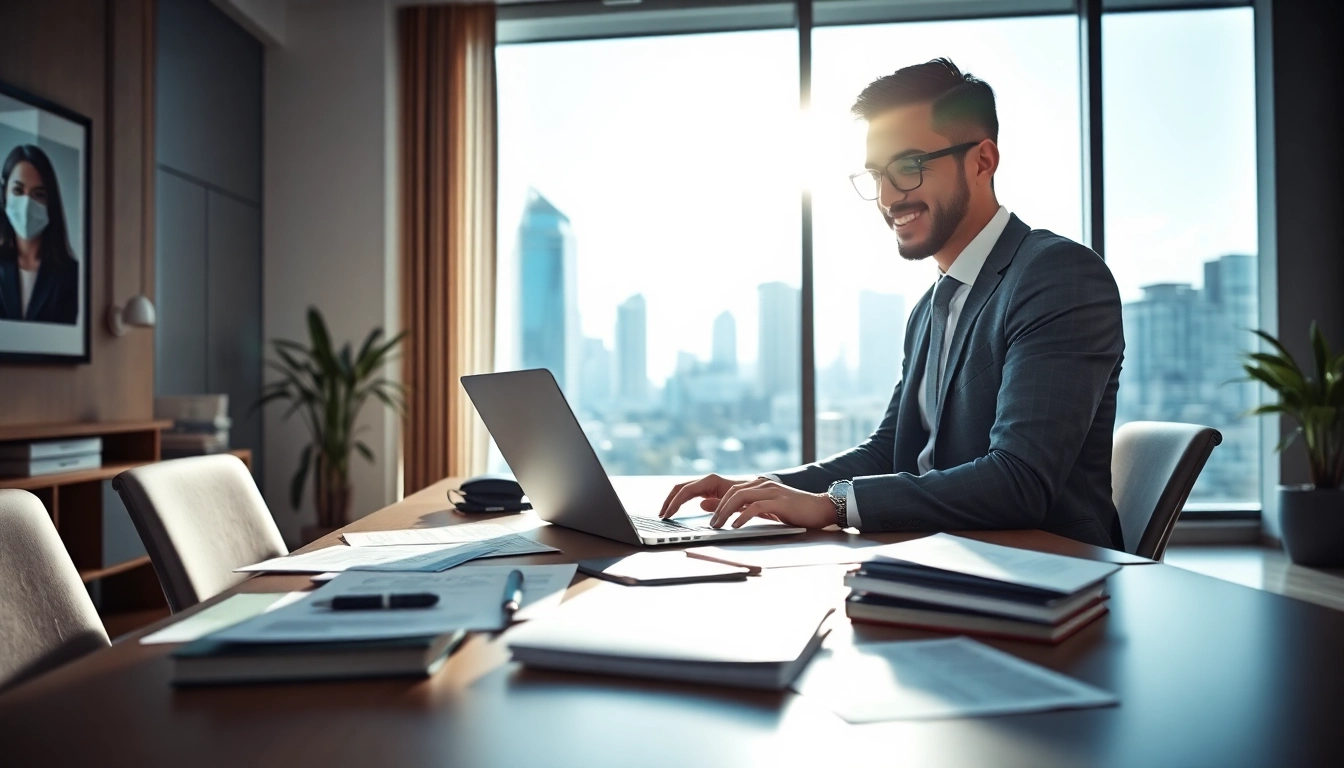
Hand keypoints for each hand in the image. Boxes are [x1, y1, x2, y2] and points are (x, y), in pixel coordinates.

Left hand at [659, 474, 836, 529]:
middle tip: (670, 513)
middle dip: (686, 496)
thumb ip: (730, 503)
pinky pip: (755, 506)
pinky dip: (742, 516)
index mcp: (741, 484)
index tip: (665, 510)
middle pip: (710, 481)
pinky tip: (734, 527)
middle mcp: (750, 483)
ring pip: (734, 494)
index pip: (704, 482)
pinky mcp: (777, 500)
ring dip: (719, 511)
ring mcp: (764, 489)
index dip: (681, 493)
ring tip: (712, 527)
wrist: (819, 508)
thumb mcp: (753, 507)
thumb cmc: (786, 510)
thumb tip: (703, 502)